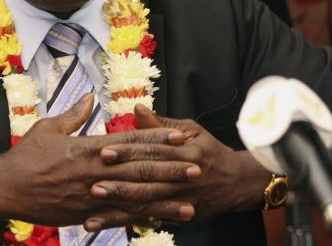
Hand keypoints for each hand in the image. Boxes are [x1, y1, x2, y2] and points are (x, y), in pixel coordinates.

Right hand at [0, 95, 198, 227]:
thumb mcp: (48, 128)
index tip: (180, 135)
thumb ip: (73, 114)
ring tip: (190, 200)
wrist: (5, 189)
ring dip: (164, 198)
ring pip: (134, 196)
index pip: (130, 140)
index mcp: (87, 147)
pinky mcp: (86, 214)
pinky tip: (160, 220)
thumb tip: (91, 97)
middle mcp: (94, 172)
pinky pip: (118, 216)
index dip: (157, 137)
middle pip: (139, 168)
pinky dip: (141, 218)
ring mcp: (92, 195)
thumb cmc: (25, 156)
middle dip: (170, 168)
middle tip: (197, 166)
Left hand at [87, 104, 269, 229]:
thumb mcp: (191, 130)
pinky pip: (151, 218)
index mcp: (185, 151)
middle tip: (93, 185)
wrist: (238, 182)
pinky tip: (108, 224)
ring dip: (119, 210)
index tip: (104, 151)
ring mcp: (182, 199)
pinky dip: (129, 222)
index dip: (128, 152)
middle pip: (148, 180)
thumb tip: (137, 107)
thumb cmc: (209, 150)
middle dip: (120, 184)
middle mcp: (183, 177)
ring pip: (147, 204)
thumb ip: (161, 124)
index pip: (152, 150)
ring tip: (93, 212)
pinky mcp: (180, 215)